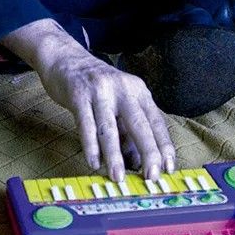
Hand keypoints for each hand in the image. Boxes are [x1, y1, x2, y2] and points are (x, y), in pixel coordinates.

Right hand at [1, 20, 174, 182]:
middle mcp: (122, 88)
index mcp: (138, 90)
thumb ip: (128, 130)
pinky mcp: (78, 95)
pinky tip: (93, 162)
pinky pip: (86, 124)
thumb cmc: (95, 86)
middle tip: (151, 176)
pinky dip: (90, 146)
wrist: (66, 58)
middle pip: (139, 124)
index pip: (156, 122)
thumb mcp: (118, 102)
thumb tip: (137, 162)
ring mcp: (100, 90)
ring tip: (117, 176)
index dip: (164, 146)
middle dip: (147, 153)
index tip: (168, 168)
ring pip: (110, 128)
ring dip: (114, 155)